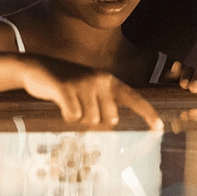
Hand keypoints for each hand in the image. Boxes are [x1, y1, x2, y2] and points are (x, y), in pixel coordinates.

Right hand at [21, 59, 161, 129]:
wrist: (38, 67)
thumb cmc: (67, 84)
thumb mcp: (89, 88)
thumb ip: (103, 102)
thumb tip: (112, 124)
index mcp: (108, 80)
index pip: (133, 97)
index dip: (147, 113)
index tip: (159, 128)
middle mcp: (100, 80)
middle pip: (109, 118)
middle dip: (95, 121)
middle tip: (81, 108)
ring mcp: (83, 83)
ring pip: (90, 120)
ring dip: (78, 118)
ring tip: (69, 103)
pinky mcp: (66, 88)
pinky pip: (73, 116)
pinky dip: (66, 116)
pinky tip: (60, 104)